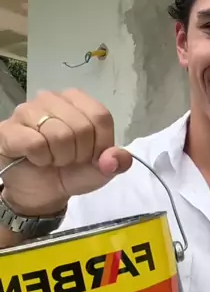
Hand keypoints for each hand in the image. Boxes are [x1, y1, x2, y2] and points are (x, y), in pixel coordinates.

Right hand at [0, 89, 131, 215]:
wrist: (41, 192)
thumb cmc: (70, 172)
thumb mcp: (101, 170)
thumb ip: (116, 162)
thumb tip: (116, 158)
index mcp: (77, 101)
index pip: (100, 116)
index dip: (100, 144)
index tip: (91, 156)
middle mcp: (51, 99)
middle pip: (81, 127)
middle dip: (79, 153)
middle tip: (68, 159)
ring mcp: (27, 111)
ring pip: (58, 134)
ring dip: (59, 157)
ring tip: (52, 159)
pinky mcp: (8, 129)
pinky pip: (34, 143)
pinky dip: (41, 159)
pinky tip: (36, 159)